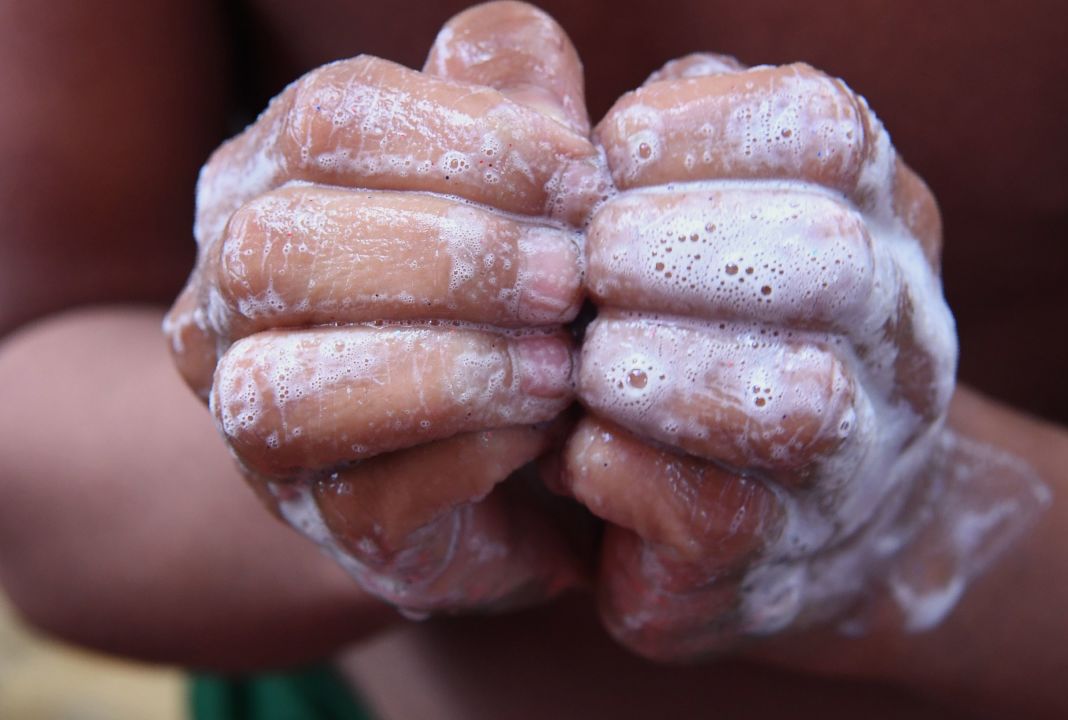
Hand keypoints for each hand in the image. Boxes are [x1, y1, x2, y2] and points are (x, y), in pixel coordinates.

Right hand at [163, 1, 608, 615]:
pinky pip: (364, 496)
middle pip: (279, 246)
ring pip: (281, 389)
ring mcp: (258, 425)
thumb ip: (515, 96)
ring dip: (449, 366)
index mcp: (269, 182)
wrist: (526, 456)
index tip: (580, 172)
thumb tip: (517, 50)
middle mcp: (228, 301)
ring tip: (561, 364)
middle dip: (449, 255)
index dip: (464, 138)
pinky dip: (469, 454)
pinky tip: (544, 434)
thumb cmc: (519, 290)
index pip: (326, 122)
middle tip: (568, 277)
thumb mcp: (525, 176)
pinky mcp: (325, 523)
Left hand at [563, 54, 965, 657]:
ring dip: (661, 367)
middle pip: (829, 257)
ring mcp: (855, 455)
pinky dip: (626, 468)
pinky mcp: (777, 557)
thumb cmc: (703, 321)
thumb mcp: (689, 203)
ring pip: (797, 403)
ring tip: (587, 360)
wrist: (794, 512)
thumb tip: (521, 77)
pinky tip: (578, 448)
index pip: (827, 132)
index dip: (703, 128)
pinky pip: (717, 512)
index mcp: (877, 216)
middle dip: (678, 245)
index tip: (611, 155)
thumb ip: (625, 133)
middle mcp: (895, 330)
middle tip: (590, 261)